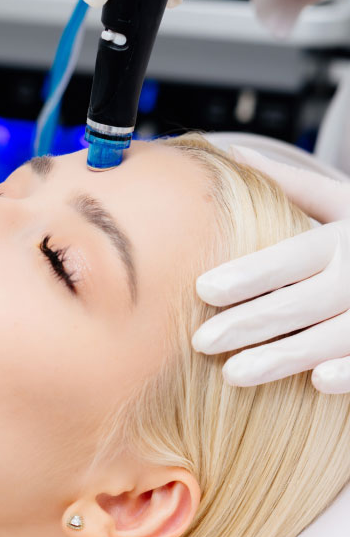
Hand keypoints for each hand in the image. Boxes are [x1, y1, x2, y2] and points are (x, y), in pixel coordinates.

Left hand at [191, 145, 349, 394]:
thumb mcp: (342, 200)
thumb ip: (292, 184)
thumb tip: (233, 154)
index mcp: (344, 237)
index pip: (291, 257)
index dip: (249, 275)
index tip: (203, 290)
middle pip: (302, 301)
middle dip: (251, 322)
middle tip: (201, 341)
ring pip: (332, 337)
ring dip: (285, 357)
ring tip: (233, 374)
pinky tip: (316, 382)